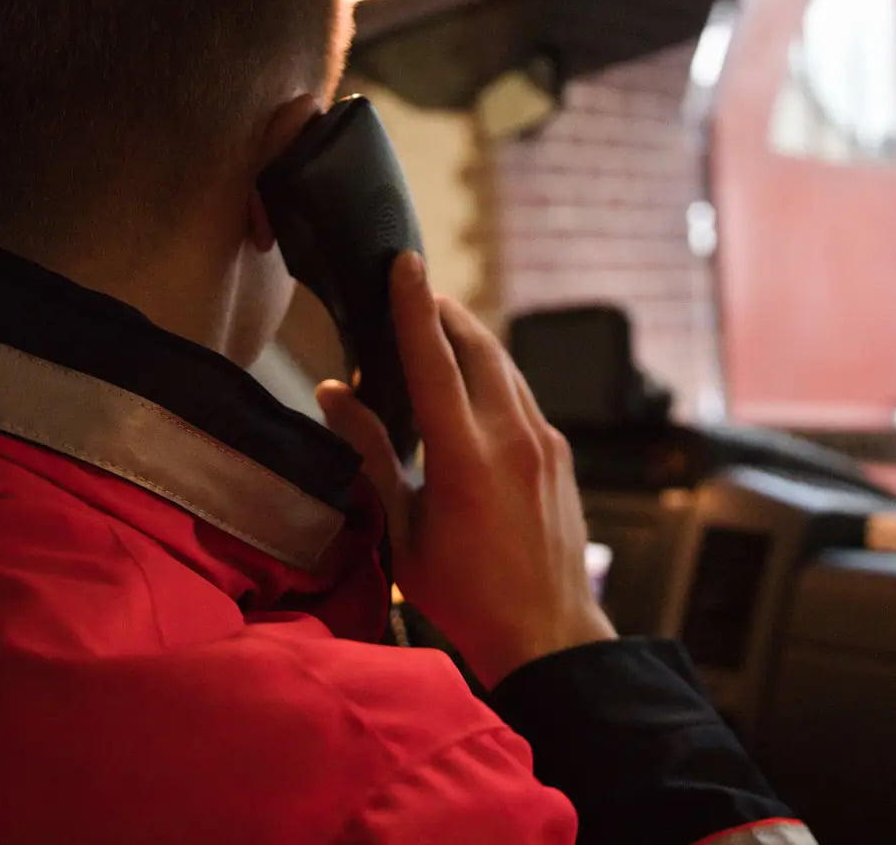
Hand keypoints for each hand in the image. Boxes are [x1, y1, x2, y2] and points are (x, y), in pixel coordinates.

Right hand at [317, 252, 615, 687]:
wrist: (549, 634)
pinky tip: (473, 385)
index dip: (413, 306)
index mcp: (466, 457)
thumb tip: (334, 394)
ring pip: (506, 367)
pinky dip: (494, 375)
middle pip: (479, 346)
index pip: (434, 360)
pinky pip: (523, 395)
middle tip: (415, 290)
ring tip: (439, 328)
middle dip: (446, 311)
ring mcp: (545, 442)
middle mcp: (513, 437)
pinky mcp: (561, 454)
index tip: (403, 261)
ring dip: (472, 340)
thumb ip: (370, 457)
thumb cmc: (463, 595)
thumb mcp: (402, 530)